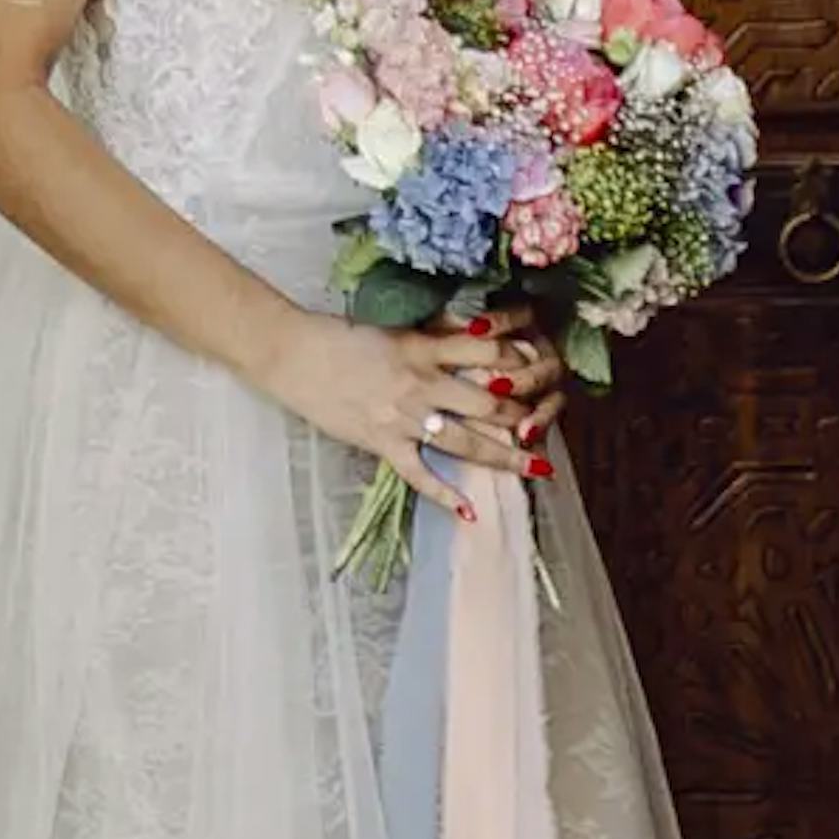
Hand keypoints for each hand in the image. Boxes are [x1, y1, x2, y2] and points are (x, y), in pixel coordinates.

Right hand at [277, 309, 551, 517]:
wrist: (292, 354)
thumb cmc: (339, 335)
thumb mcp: (393, 325)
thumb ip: (434, 332)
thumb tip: (474, 329)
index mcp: (424, 347)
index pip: (487, 353)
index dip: (518, 362)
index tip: (539, 370)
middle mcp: (421, 382)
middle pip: (486, 402)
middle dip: (522, 416)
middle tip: (546, 427)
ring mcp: (402, 416)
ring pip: (463, 441)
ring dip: (503, 456)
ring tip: (535, 470)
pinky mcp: (380, 442)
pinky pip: (418, 473)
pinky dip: (443, 495)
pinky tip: (468, 513)